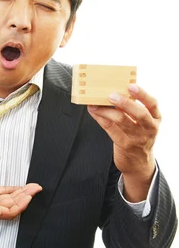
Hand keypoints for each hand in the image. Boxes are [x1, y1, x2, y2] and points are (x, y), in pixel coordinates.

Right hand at [0, 178, 41, 218]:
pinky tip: (21, 186)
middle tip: (36, 188)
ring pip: (10, 198)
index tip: (29, 196)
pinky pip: (3, 192)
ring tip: (33, 186)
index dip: (20, 205)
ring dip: (22, 193)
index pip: (9, 211)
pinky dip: (13, 189)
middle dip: (26, 197)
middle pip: (12, 204)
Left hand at [87, 84, 158, 201]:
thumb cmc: (138, 136)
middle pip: (140, 113)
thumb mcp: (143, 122)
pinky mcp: (124, 144)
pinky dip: (100, 118)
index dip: (142, 94)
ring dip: (107, 110)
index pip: (152, 104)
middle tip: (112, 95)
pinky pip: (110, 129)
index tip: (131, 86)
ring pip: (122, 121)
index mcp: (155, 118)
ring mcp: (137, 137)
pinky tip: (93, 110)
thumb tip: (114, 90)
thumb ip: (133, 108)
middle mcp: (149, 128)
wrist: (138, 162)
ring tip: (95, 103)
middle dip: (126, 103)